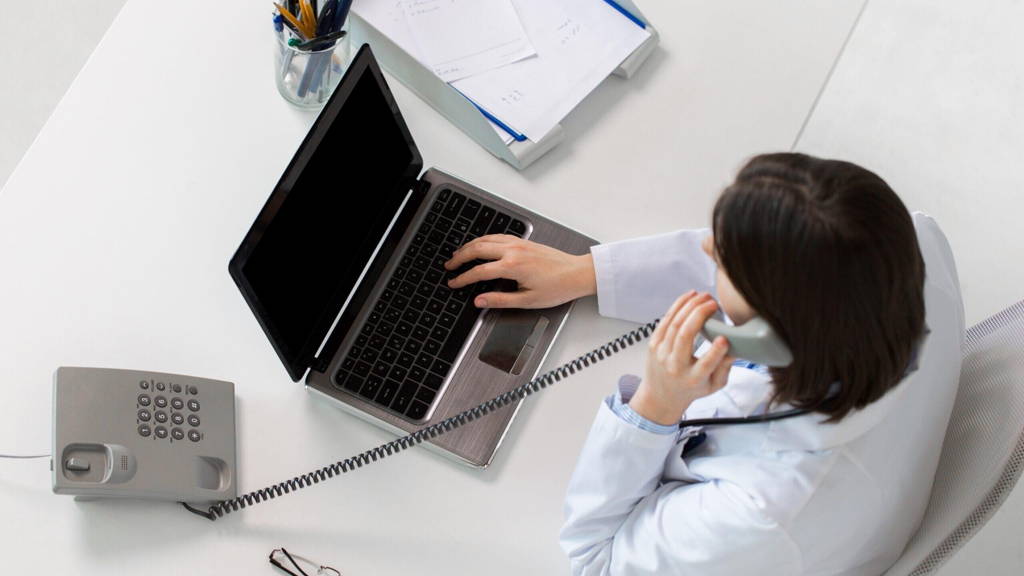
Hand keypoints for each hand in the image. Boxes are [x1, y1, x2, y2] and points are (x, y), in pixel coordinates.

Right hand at [444, 235, 596, 308]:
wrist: (577, 273)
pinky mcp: (524, 241)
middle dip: (460, 258)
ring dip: (469, 246)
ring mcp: (519, 243)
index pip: (479, 271)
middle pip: (477, 249)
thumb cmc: (558, 287)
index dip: (463, 278)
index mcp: (512, 266)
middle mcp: (513, 250)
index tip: (454, 283)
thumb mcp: (527, 300)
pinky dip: (483, 240)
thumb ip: (500, 300)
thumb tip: (480, 301)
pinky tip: (479, 245)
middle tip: (449, 266)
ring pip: (486, 239)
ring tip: (458, 255)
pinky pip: (497, 236)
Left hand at [629, 291, 733, 425]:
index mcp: (693, 379)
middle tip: (714, 303)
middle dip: (699, 315)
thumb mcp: (714, 385)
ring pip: (674, 324)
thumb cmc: (691, 389)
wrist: (660, 396)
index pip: (705, 364)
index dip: (715, 351)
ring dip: (689, 306)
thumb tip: (735, 348)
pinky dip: (677, 306)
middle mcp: (675, 366)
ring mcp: (662, 353)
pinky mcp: (654, 344)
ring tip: (704, 296)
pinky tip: (689, 297)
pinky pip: (665, 321)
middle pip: (685, 336)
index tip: (724, 338)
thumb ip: (725, 368)